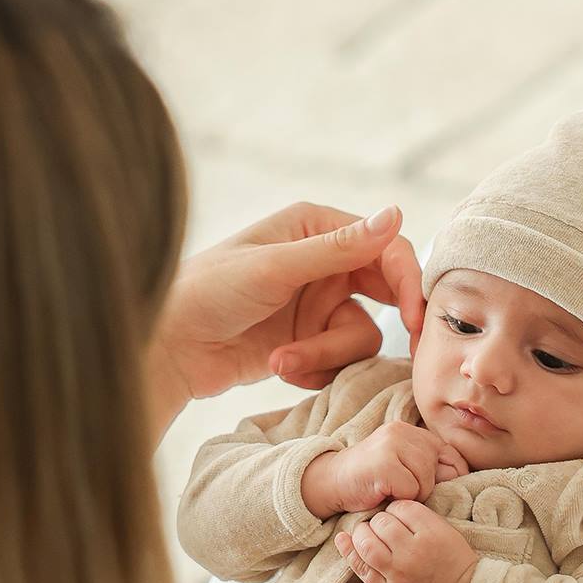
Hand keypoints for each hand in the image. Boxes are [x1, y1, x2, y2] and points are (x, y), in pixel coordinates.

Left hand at [148, 203, 425, 430]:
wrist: (167, 348)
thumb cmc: (207, 292)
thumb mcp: (274, 268)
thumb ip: (338, 248)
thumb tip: (396, 212)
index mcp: (316, 227)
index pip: (386, 248)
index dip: (407, 282)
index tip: (414, 320)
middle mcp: (323, 263)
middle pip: (384, 294)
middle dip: (381, 325)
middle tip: (403, 349)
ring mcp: (316, 305)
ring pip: (360, 336)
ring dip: (325, 355)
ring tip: (283, 362)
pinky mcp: (307, 342)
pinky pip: (339, 361)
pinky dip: (315, 370)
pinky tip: (280, 368)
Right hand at [311, 422, 468, 515]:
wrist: (330, 483)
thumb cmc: (370, 480)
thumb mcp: (402, 466)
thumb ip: (428, 465)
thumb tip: (462, 474)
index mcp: (409, 430)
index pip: (450, 452)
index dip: (450, 475)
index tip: (434, 488)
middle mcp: (401, 431)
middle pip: (439, 466)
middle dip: (427, 486)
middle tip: (403, 490)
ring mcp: (391, 445)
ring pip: (427, 478)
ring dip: (414, 494)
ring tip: (393, 492)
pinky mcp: (384, 463)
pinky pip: (411, 489)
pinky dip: (400, 499)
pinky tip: (383, 494)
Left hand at [334, 499, 478, 582]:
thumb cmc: (456, 562)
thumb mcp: (447, 532)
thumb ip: (421, 517)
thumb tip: (391, 506)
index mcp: (431, 533)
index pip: (401, 507)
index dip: (396, 508)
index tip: (398, 514)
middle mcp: (412, 552)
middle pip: (381, 523)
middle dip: (379, 519)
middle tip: (384, 525)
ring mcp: (397, 573)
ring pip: (366, 543)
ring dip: (363, 533)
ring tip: (367, 533)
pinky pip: (361, 568)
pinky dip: (349, 551)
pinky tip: (343, 539)